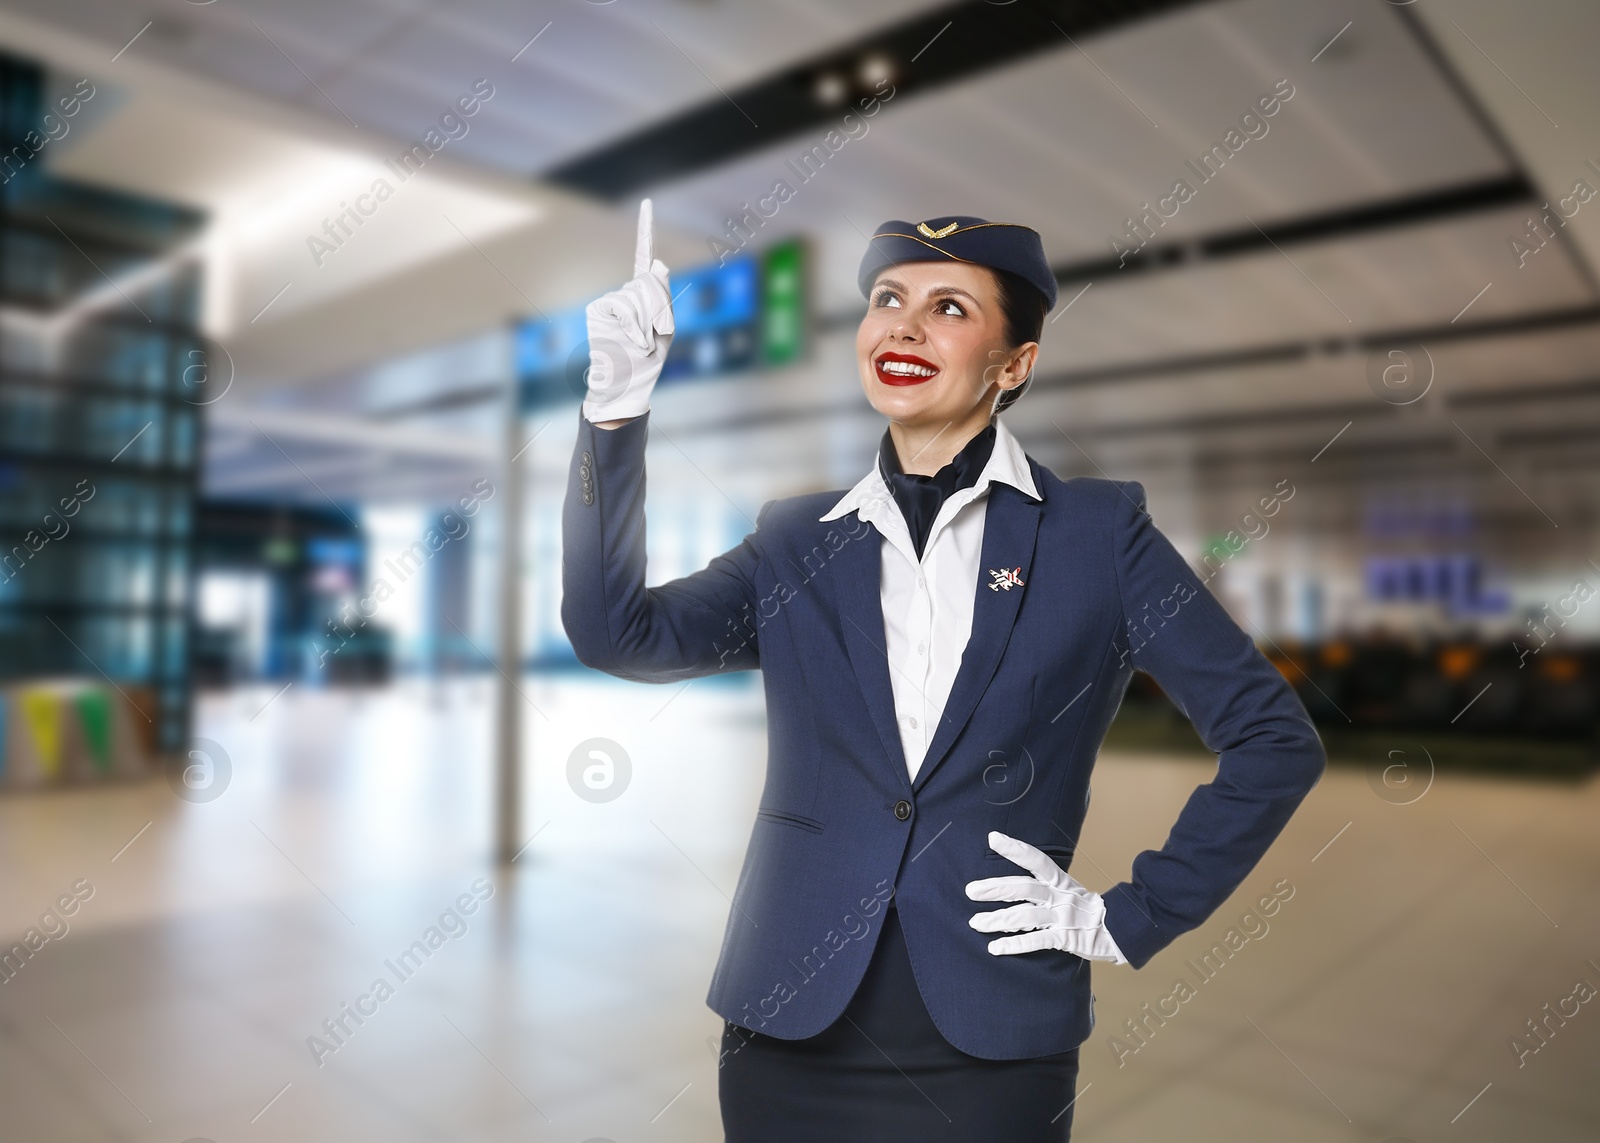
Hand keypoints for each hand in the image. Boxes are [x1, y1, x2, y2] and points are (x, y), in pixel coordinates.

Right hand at [583, 197, 674, 422]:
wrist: (624, 385)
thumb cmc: (646, 363)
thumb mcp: (665, 330)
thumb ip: (663, 296)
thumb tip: (659, 263)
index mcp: (645, 298)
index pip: (645, 259)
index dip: (645, 231)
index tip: (646, 203)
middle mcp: (626, 294)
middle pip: (649, 284)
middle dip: (658, 309)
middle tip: (653, 335)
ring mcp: (610, 301)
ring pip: (636, 296)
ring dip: (646, 323)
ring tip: (641, 344)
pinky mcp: (597, 309)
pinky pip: (622, 306)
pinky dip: (632, 325)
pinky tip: (630, 342)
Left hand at [966, 831, 1124, 961]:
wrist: (1119, 931)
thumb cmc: (1087, 910)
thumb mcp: (1068, 891)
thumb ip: (1044, 886)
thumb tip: (1012, 883)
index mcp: (1060, 881)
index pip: (1035, 860)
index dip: (1014, 848)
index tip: (992, 838)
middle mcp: (1060, 896)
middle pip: (1024, 888)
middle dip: (995, 889)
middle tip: (970, 891)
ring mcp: (1063, 917)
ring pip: (1025, 916)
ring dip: (997, 919)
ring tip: (976, 922)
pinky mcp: (1065, 939)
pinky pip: (1036, 941)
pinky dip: (1014, 945)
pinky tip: (994, 948)